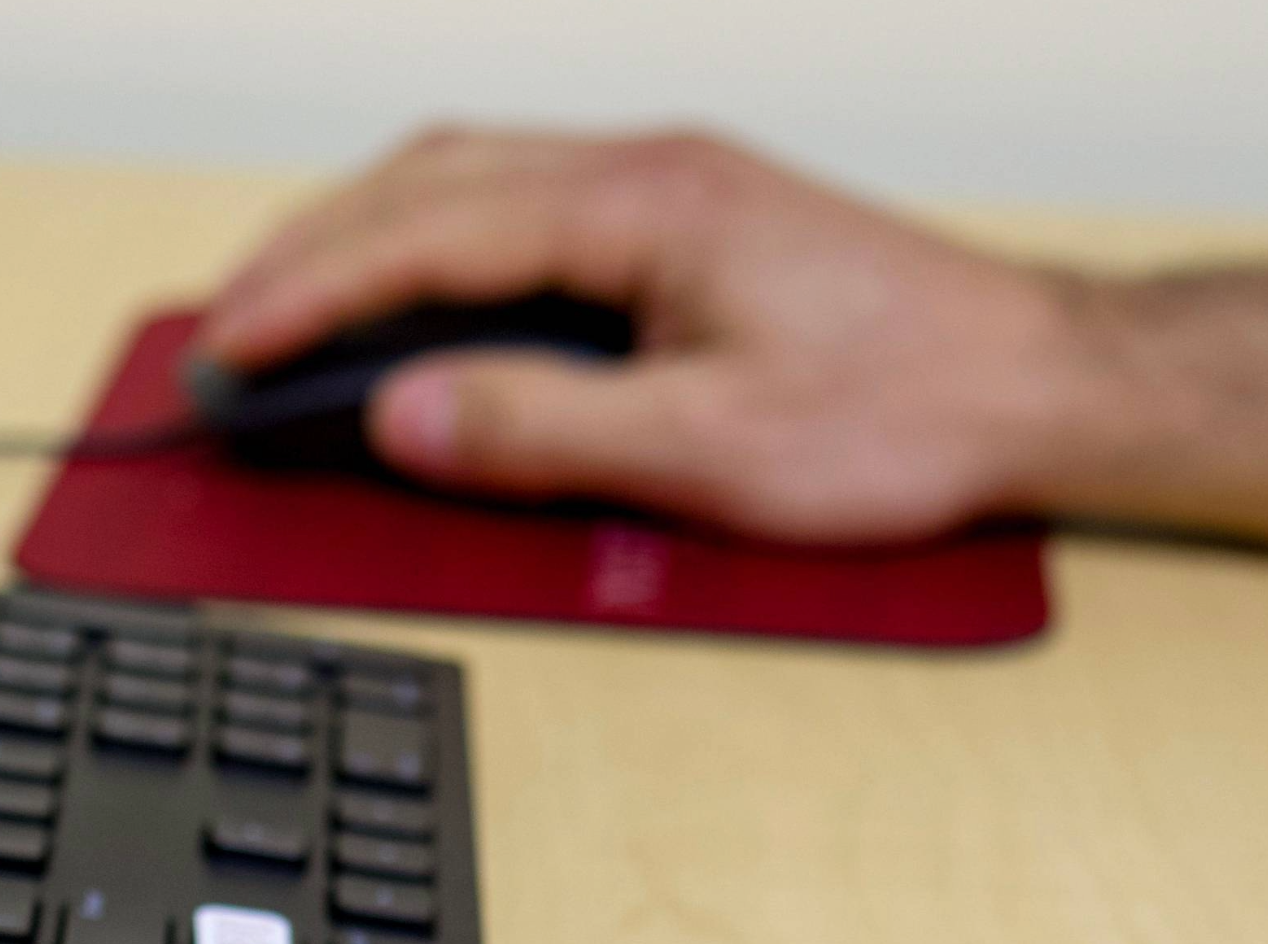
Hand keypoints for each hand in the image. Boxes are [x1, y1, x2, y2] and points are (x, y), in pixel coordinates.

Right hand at [195, 128, 1102, 541]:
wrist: (1039, 384)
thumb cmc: (906, 413)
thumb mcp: (710, 450)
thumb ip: (543, 428)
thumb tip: (402, 414)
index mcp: (639, 204)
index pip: (426, 236)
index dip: (313, 297)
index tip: (231, 351)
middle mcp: (646, 169)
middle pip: (430, 180)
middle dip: (312, 251)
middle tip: (228, 330)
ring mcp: (671, 187)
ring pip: (474, 180)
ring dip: (371, 237)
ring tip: (294, 311)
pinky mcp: (694, 222)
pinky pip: (528, 208)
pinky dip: (443, 246)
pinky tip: (423, 302)